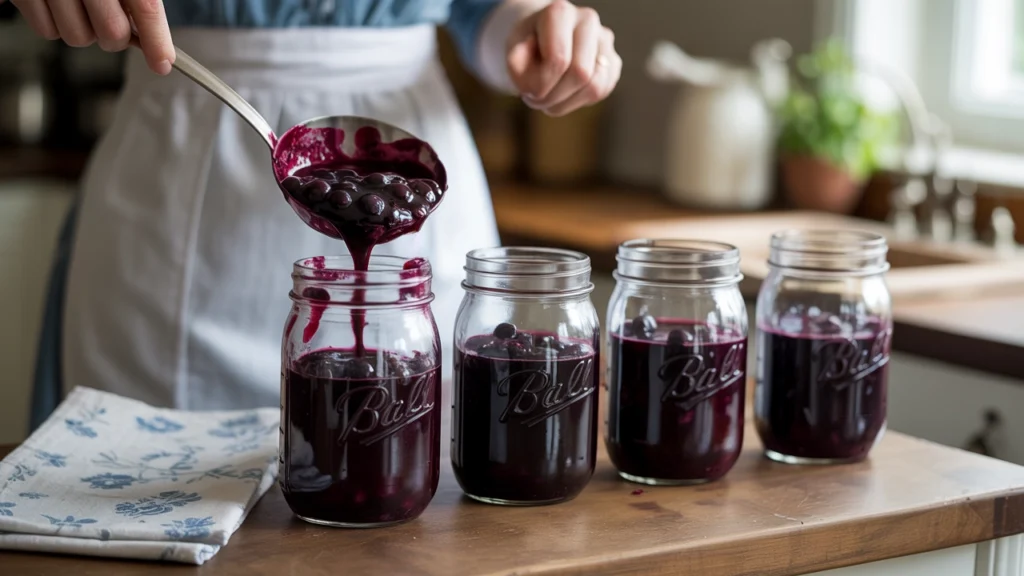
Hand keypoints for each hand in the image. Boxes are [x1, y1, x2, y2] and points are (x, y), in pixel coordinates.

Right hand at [4, 0, 174, 74]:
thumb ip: (137, 0)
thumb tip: (152, 36)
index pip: (146, 8)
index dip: (157, 40)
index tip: (163, 62)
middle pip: (112, 33)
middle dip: (115, 37)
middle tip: (110, 22)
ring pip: (78, 38)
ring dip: (84, 30)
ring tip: (79, 5)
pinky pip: (47, 31)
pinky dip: (54, 24)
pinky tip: (56, 4)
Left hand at [506, 0, 620, 116]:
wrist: (539, 40)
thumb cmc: (525, 47)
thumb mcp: (512, 55)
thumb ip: (518, 68)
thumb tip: (540, 84)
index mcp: (560, 12)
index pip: (558, 60)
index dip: (540, 85)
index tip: (525, 90)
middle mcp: (587, 20)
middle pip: (580, 74)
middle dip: (554, 97)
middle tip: (536, 99)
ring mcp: (604, 40)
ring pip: (595, 86)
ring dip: (566, 103)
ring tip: (549, 99)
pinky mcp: (613, 61)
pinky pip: (602, 91)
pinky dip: (578, 101)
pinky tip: (564, 94)